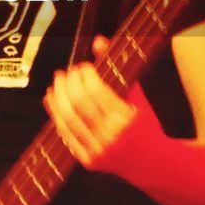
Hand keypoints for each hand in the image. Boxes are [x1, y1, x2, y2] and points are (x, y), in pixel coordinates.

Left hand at [43, 35, 164, 180]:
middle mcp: (112, 136)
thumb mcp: (137, 97)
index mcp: (126, 118)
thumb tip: (98, 40)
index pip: (96, 92)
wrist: (152, 163)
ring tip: (57, 82)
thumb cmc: (145, 125)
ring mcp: (99, 150)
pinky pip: (66, 135)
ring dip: (58, 97)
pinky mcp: (89, 161)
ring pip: (69, 120)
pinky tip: (52, 100)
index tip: (83, 66)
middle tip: (67, 72)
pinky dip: (56, 115)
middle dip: (69, 84)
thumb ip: (118, 69)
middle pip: (79, 104)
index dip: (85, 76)